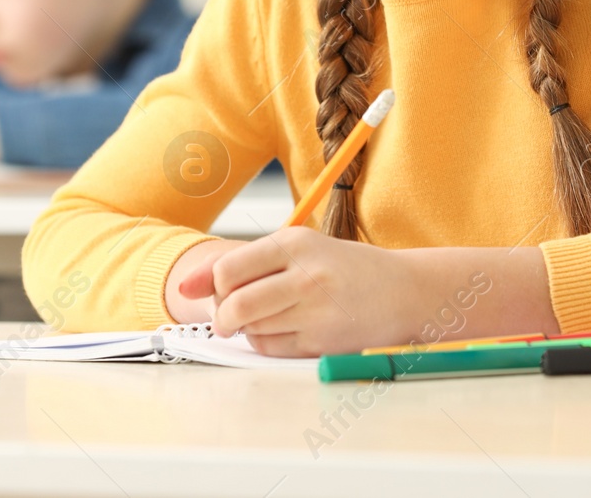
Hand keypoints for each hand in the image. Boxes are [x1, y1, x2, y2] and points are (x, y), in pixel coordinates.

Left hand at [176, 226, 422, 356]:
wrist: (404, 291)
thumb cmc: (345, 268)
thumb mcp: (299, 250)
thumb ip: (244, 264)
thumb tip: (186, 285)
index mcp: (296, 243)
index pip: (229, 269)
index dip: (215, 286)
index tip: (220, 291)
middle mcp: (306, 274)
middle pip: (236, 305)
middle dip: (223, 316)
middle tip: (229, 316)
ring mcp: (316, 311)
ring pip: (251, 329)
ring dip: (247, 329)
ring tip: (268, 316)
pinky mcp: (322, 342)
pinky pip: (271, 348)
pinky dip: (266, 342)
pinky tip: (286, 328)